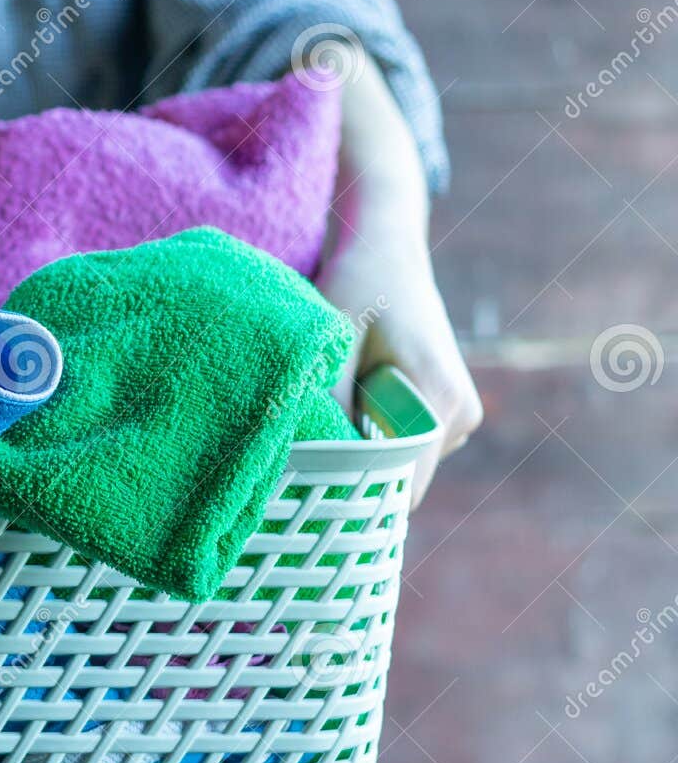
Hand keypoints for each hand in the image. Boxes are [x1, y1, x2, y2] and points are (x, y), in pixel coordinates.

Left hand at [317, 220, 481, 508]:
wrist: (385, 253)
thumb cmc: (356, 288)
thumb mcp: (333, 345)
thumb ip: (329, 407)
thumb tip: (312, 466)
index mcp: (440, 401)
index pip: (404, 488)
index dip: (358, 504)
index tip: (312, 509)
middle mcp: (459, 416)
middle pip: (401, 485)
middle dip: (356, 484)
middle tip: (302, 476)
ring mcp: (457, 417)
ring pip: (400, 468)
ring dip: (363, 459)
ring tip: (325, 429)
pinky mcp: (444, 414)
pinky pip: (403, 449)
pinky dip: (373, 442)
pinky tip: (346, 414)